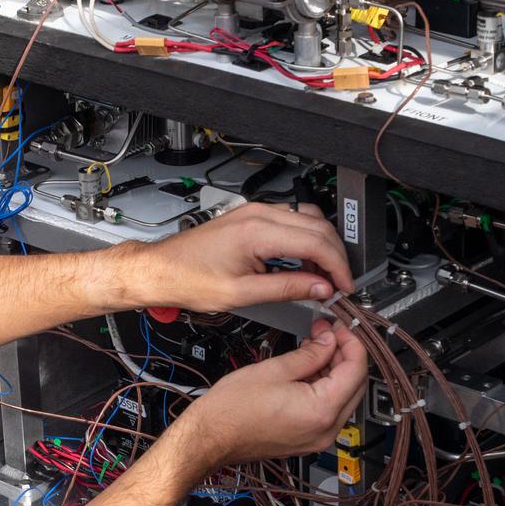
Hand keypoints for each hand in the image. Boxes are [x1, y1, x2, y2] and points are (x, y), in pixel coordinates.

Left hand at [127, 202, 352, 310]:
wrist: (161, 269)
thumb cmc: (188, 279)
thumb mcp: (241, 293)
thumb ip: (286, 288)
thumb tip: (319, 288)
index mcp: (257, 231)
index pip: (316, 243)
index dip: (337, 267)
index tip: (344, 287)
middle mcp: (258, 214)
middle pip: (318, 227)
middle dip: (335, 257)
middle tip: (338, 285)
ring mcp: (255, 212)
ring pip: (308, 221)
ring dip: (321, 247)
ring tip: (321, 278)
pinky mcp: (251, 217)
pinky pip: (291, 222)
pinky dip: (304, 241)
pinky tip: (302, 264)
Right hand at [173, 319, 366, 468]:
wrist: (211, 437)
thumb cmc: (232, 410)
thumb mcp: (274, 369)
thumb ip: (310, 354)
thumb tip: (329, 340)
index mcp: (321, 410)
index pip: (357, 369)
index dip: (351, 341)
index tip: (340, 326)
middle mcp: (326, 429)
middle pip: (355, 384)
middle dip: (345, 354)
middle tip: (329, 332)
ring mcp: (318, 437)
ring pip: (343, 396)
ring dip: (334, 369)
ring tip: (314, 346)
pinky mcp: (308, 439)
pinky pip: (328, 409)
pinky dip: (324, 386)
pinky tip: (308, 368)